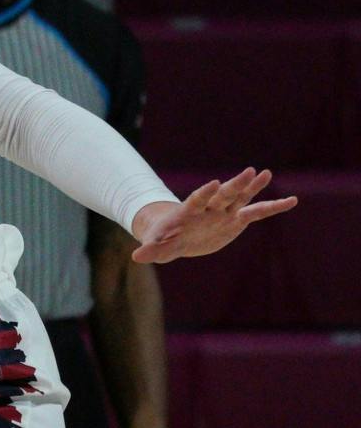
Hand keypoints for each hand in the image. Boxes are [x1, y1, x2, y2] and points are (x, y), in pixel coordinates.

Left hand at [129, 168, 295, 264]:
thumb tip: (136, 257)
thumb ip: (152, 250)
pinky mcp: (236, 220)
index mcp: (189, 212)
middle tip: (248, 171)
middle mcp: (209, 208)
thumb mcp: (158, 246)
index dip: (204, 192)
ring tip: (266, 173)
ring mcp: (224, 212)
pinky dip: (273, 208)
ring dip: (253, 187)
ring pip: (240, 197)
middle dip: (234, 184)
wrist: (176, 237)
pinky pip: (257, 213)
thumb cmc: (164, 240)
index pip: (197, 200)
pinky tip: (291, 201)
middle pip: (223, 195)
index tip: (214, 183)